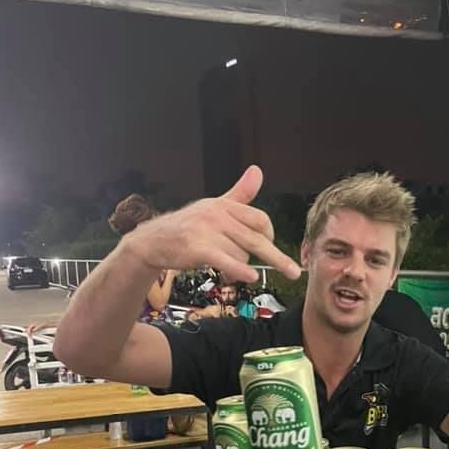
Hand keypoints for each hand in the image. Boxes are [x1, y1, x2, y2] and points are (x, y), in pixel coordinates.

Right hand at [124, 166, 301, 284]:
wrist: (153, 241)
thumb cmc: (188, 226)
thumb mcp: (214, 207)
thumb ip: (240, 194)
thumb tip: (258, 171)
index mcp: (224, 205)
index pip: (259, 220)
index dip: (269, 235)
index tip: (270, 247)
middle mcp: (217, 215)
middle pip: (256, 239)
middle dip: (277, 257)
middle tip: (294, 272)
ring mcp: (207, 231)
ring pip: (240, 255)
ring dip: (237, 267)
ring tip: (222, 264)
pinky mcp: (197, 248)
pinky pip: (226, 260)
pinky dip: (238, 269)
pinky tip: (250, 277)